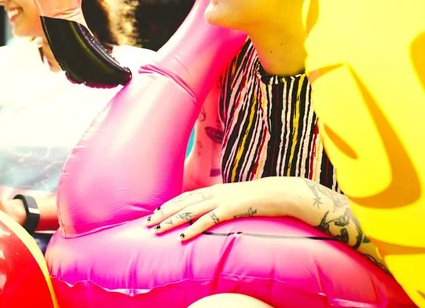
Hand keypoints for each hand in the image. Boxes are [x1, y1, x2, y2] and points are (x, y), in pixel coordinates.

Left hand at [145, 178, 288, 240]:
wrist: (276, 192)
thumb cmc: (258, 198)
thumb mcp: (235, 198)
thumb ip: (222, 203)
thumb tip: (213, 211)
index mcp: (214, 189)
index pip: (185, 196)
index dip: (169, 204)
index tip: (155, 212)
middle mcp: (213, 193)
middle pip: (182, 202)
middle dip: (163, 212)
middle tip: (148, 222)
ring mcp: (220, 200)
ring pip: (190, 211)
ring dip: (172, 221)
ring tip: (158, 230)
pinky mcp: (229, 209)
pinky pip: (208, 221)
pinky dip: (193, 228)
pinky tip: (183, 236)